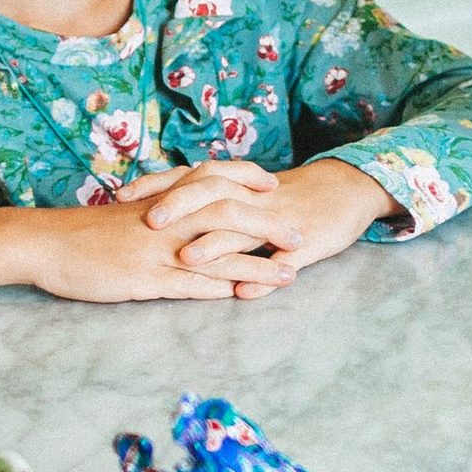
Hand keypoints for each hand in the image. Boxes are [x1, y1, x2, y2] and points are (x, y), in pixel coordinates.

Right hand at [0, 194, 278, 304]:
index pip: (214, 179)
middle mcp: (167, 221)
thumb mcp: (130, 212)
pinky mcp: (144, 278)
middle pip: (229, 215)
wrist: (45, 243)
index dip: (246, 179)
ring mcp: (157, 250)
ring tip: (288, 275)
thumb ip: (163, 211)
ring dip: (256, 266)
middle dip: (269, 225)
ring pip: (217, 254)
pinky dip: (216, 288)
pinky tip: (241, 295)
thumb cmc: (87, 231)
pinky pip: (187, 284)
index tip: (273, 182)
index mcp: (163, 200)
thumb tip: (190, 213)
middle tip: (299, 236)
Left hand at [147, 159, 398, 295]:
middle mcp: (255, 200)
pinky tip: (247, 292)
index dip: (158, 186)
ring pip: (245, 230)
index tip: (122, 195)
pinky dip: (265, 275)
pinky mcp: (307, 243)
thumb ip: (213, 200)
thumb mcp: (252, 192)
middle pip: (214, 197)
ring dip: (216, 244)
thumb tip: (163, 210)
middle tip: (150, 222)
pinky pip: (284, 260)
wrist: (349, 189)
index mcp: (239, 186)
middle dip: (181, 208)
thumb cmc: (294, 195)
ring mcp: (280, 221)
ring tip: (187, 258)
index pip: (192, 178)